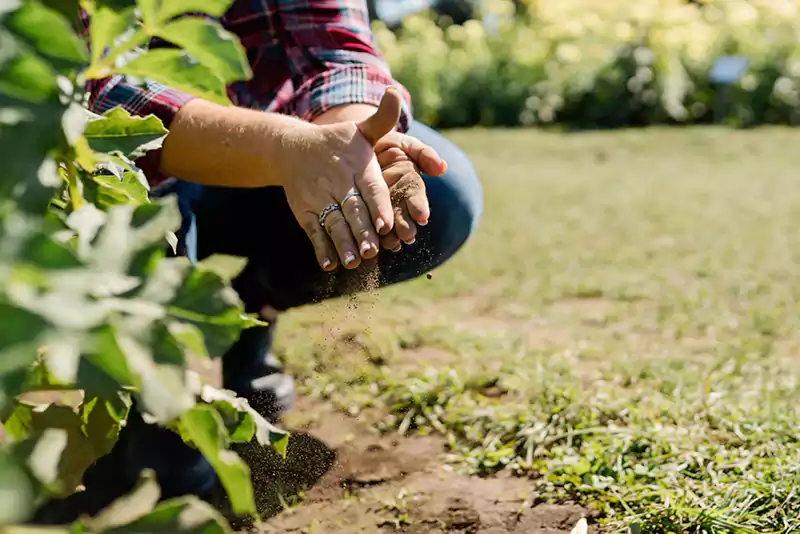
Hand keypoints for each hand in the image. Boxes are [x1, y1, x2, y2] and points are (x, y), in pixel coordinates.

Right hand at [280, 89, 403, 270]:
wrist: (291, 147)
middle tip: (374, 250)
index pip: (370, 187)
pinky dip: (321, 249)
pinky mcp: (305, 211)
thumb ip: (383, 118)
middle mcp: (337, 182)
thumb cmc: (338, 142)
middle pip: (352, 210)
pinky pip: (314, 232)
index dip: (378, 206)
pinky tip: (330, 265)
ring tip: (355, 261)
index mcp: (356, 165)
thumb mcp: (361, 128)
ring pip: (334, 223)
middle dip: (363, 231)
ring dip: (344, 244)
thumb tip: (395, 93)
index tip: (386, 223)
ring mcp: (319, 197)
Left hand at [374, 132, 446, 251]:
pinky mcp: (362, 213)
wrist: (349, 144)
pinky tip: (373, 245)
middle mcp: (395, 196)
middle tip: (407, 236)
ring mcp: (378, 206)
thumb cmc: (380, 140)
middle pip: (402, 213)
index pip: (414, 194)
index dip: (418, 206)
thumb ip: (421, 152)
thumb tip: (443, 168)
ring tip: (392, 244)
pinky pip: (368, 226)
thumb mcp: (400, 141)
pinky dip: (372, 236)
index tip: (422, 217)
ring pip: (387, 224)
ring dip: (391, 236)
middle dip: (406, 225)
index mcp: (406, 180)